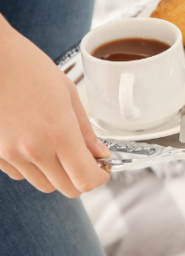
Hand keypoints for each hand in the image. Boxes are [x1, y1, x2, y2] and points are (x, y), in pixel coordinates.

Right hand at [0, 22, 110, 196]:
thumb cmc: (26, 67)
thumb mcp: (67, 94)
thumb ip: (85, 129)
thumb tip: (100, 152)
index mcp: (58, 134)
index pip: (85, 180)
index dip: (100, 177)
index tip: (103, 167)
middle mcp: (33, 150)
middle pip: (67, 188)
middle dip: (81, 178)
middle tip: (87, 159)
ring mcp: (10, 154)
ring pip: (43, 184)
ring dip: (57, 173)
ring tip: (60, 148)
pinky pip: (19, 174)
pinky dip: (32, 167)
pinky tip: (35, 143)